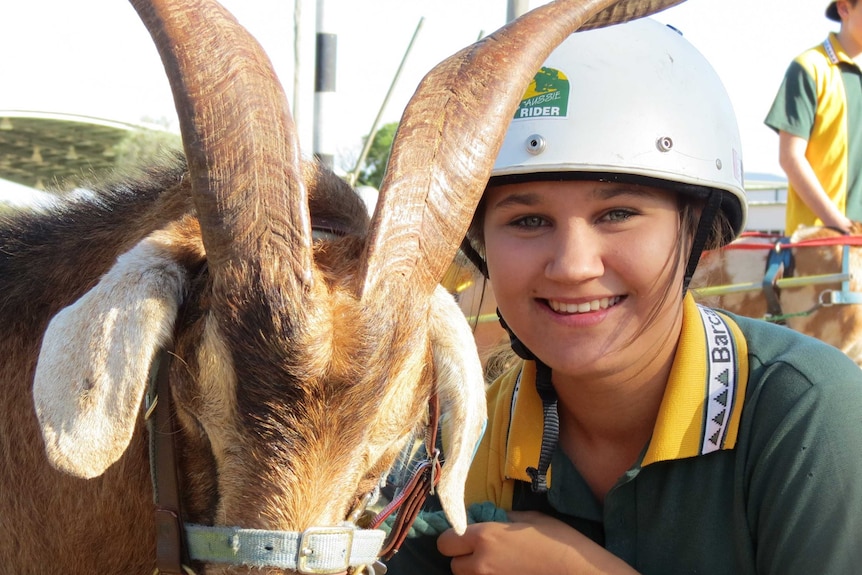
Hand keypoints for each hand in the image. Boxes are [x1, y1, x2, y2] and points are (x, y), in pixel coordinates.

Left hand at [436, 511, 638, 574]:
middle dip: (463, 558)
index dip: (452, 538)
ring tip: (495, 563)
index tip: (464, 536)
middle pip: (454, 565)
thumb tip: (492, 519)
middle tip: (480, 551)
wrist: (578, 571)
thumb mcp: (529, 518)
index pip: (445, 541)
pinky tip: (505, 571)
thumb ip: (503, 518)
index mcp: (485, 537)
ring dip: (474, 571)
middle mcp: (481, 563)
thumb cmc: (556, 540)